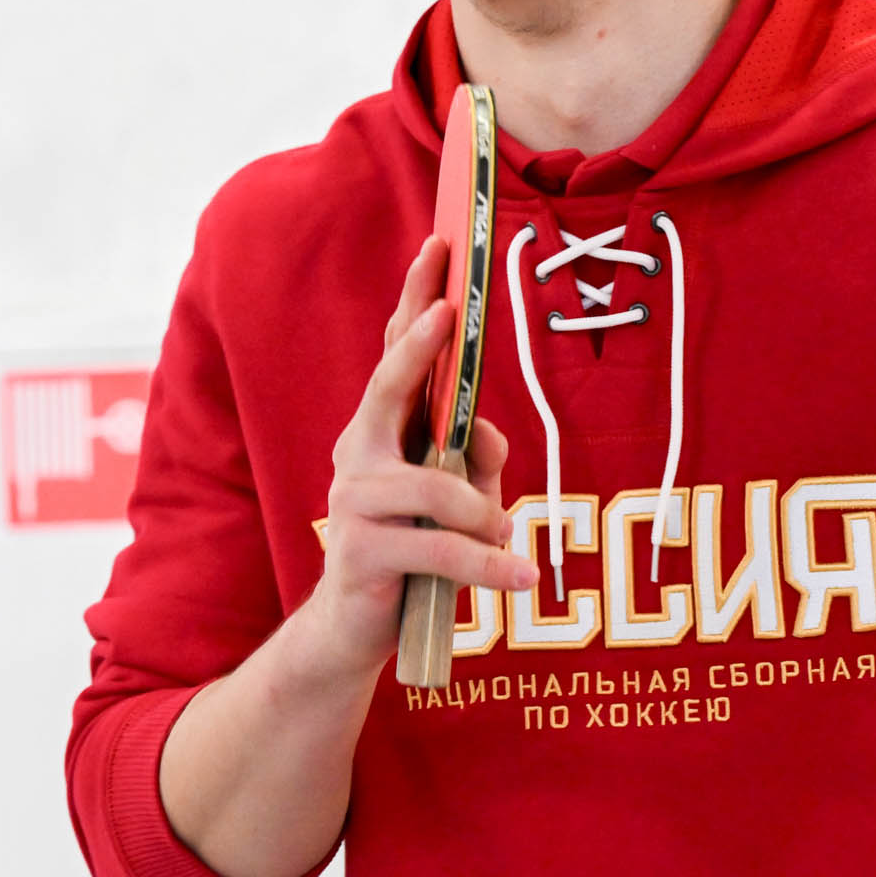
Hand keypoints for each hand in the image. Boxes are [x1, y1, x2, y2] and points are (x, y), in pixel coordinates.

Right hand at [308, 235, 531, 676]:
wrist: (354, 629)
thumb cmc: (415, 547)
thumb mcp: (458, 496)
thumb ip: (475, 458)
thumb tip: (486, 432)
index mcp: (383, 431)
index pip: (398, 354)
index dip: (416, 300)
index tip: (439, 246)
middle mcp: (360, 454)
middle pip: (387, 386)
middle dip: (418, 343)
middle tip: (446, 309)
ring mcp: (355, 502)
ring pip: (434, 487)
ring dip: (482, 513)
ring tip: (510, 537)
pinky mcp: (362, 554)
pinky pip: (440, 549)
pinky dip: (489, 566)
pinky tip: (521, 578)